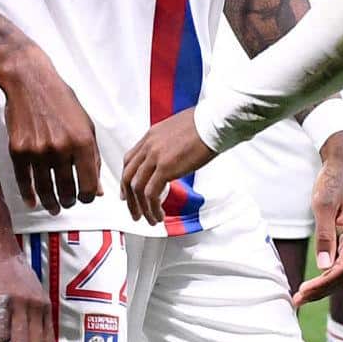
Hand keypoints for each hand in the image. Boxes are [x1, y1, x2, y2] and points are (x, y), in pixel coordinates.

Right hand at [0, 37, 100, 213]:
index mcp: (82, 142)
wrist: (30, 82)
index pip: (89, 184)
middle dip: (70, 201)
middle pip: (67, 190)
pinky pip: (24, 181)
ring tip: (55, 207)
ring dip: (51, 203)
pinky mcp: (17, 150)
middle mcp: (61, 148)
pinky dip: (29, 195)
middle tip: (69, 203)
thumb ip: (94, 158)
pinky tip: (34, 202)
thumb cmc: (62, 101)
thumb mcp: (86, 125)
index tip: (86, 198)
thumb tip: (99, 189)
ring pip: (45, 189)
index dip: (89, 197)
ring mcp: (37, 150)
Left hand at [120, 109, 216, 225]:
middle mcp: (149, 145)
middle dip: (129, 197)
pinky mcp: (165, 168)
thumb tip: (173, 155)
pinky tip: (160, 215)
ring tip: (150, 219)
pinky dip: (153, 208)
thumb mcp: (179, 129)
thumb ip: (170, 143)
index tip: (128, 192)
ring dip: (141, 207)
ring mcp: (155, 156)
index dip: (127, 178)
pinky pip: (151, 193)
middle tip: (134, 211)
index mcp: (151, 135)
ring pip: (137, 188)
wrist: (215, 122)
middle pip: (128, 175)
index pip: (130, 160)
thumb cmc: (206, 123)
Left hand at [295, 130, 342, 306]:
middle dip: (322, 290)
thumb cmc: (334, 180)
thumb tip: (323, 267)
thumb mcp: (323, 204)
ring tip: (302, 295)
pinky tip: (313, 281)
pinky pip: (342, 262)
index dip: (324, 284)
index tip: (303, 292)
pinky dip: (328, 274)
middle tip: (298, 299)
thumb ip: (325, 236)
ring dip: (325, 285)